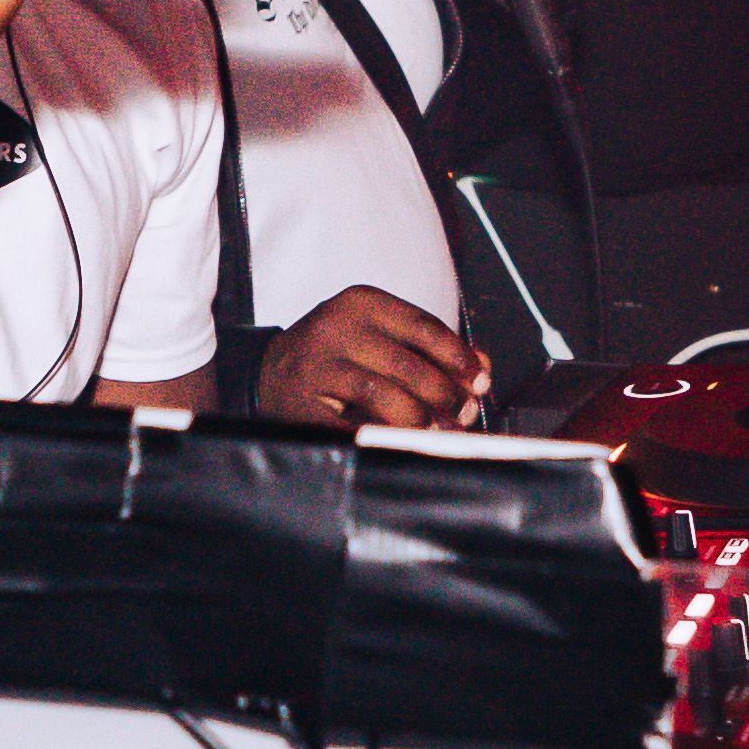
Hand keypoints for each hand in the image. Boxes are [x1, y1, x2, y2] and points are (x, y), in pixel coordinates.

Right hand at [256, 286, 490, 430]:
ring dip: (419, 420)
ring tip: (435, 433)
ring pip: (384, 396)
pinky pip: (353, 426)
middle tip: (462, 415)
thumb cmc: (336, 354)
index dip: (458, 357)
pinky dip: (383, 438)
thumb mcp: (378, 335)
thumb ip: (428, 348)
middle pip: (409, 365)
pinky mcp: (302, 401)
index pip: (424, 327)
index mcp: (361, 304)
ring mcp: (316, 365)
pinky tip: (400, 444)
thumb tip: (480, 369)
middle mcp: (336, 327)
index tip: (480, 381)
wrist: (268, 371)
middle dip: (445, 395)